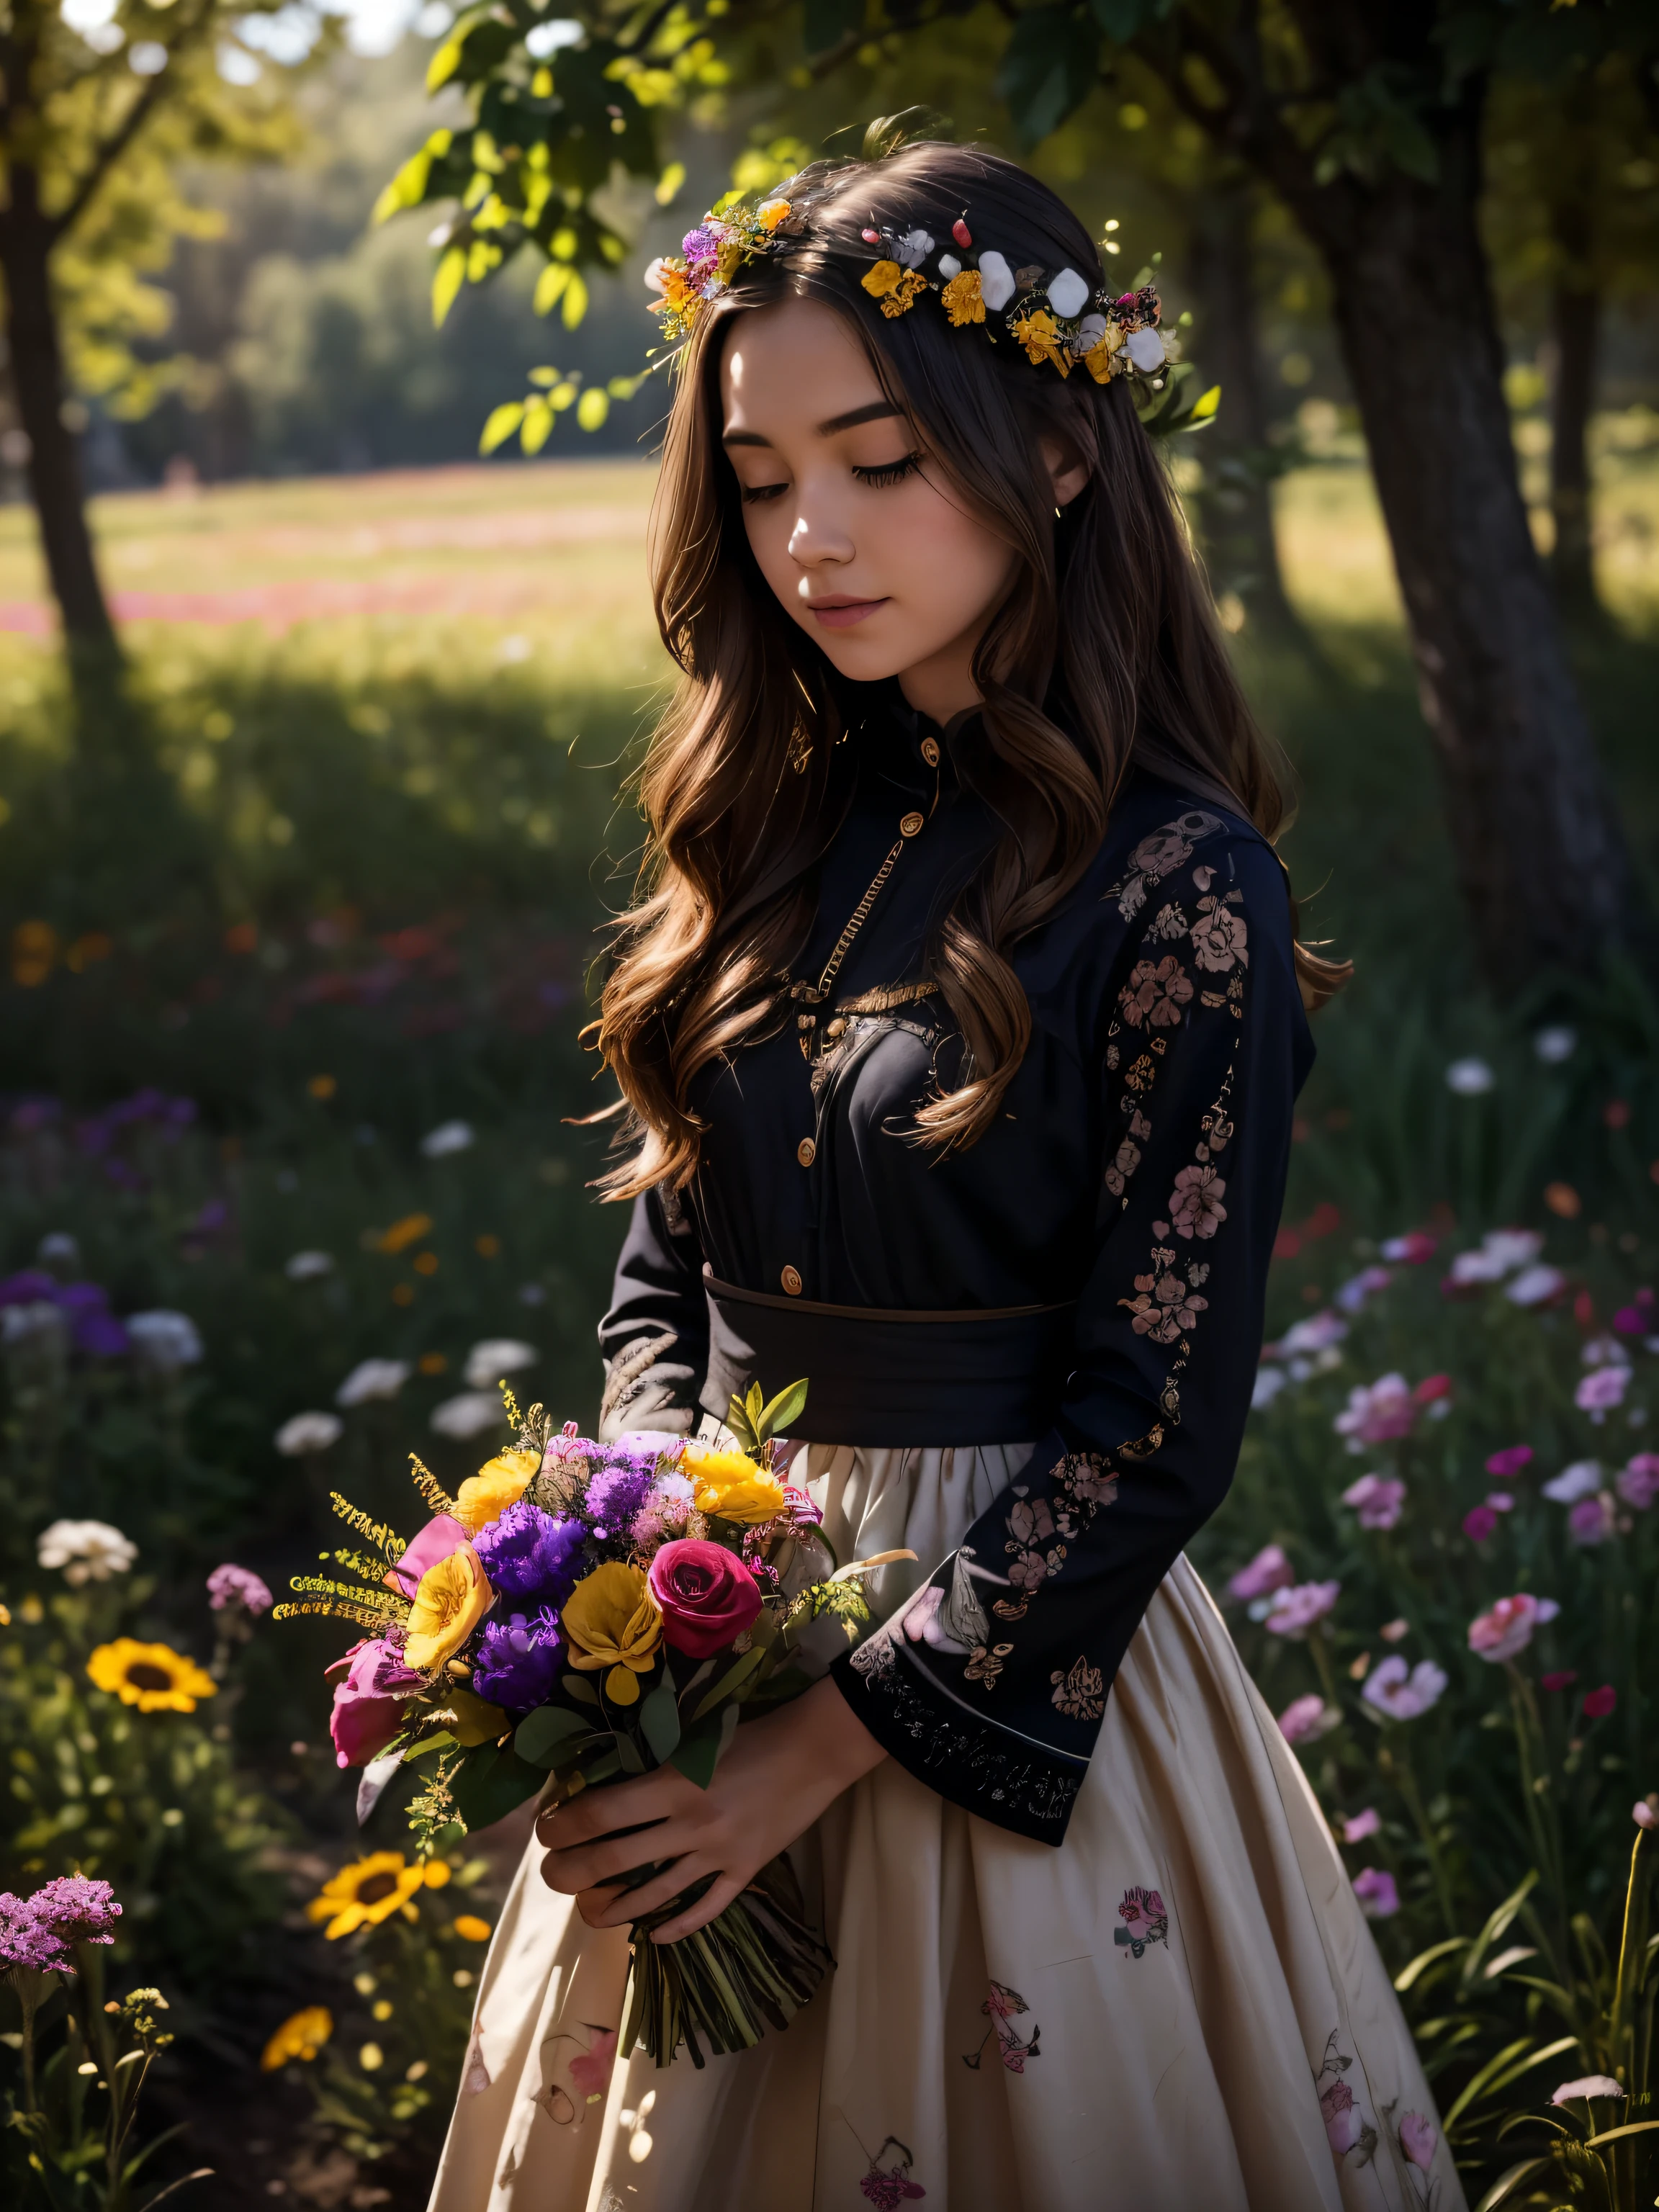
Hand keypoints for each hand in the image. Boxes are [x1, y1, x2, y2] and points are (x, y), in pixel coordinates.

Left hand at [535, 1676, 886, 1941]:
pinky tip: (654, 1935)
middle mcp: (690, 1824)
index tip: (546, 1830)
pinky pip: (705, 1909)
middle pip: (615, 1858)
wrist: (816, 1749)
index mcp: (673, 1783)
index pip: (602, 1813)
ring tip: (588, 1912)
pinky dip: (676, 1926)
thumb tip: (605, 1787)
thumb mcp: (695, 1741)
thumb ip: (655, 1767)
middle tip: (551, 1875)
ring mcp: (718, 1854)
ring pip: (653, 1893)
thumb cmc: (752, 1733)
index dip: (565, 1825)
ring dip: (613, 1907)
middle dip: (573, 1871)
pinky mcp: (745, 1871)